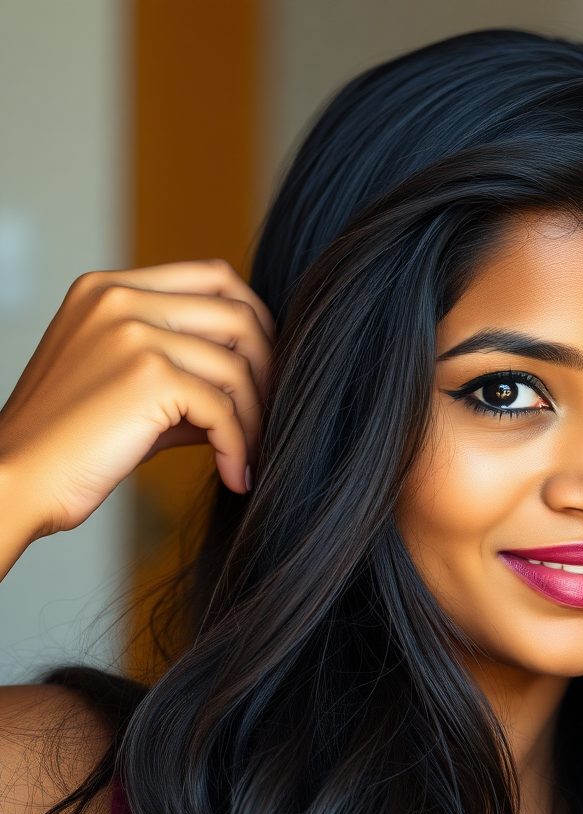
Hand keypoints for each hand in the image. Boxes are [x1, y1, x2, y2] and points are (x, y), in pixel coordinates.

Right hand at [0, 260, 272, 540]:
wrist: (17, 481)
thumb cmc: (73, 443)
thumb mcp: (130, 386)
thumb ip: (186, 368)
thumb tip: (257, 380)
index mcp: (110, 288)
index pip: (214, 276)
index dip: (255, 321)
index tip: (265, 370)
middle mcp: (121, 299)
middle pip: (239, 315)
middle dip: (268, 370)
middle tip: (270, 416)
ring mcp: (133, 333)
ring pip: (238, 368)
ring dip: (256, 419)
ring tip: (250, 455)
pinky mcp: (147, 377)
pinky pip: (224, 410)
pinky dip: (239, 446)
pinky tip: (236, 474)